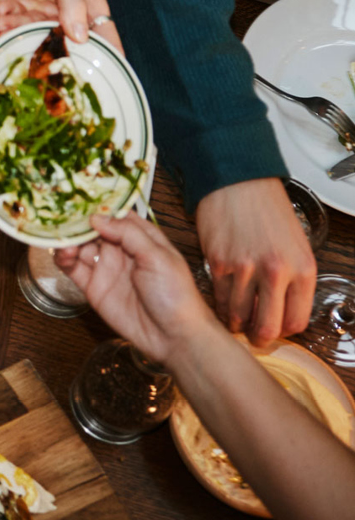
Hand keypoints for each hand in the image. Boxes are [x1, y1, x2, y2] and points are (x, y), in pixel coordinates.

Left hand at [0, 0, 114, 47]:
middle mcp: (65, 9)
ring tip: (3, 20)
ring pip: (34, 32)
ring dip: (18, 29)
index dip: (108, 52)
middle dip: (47, 44)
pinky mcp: (18, 8)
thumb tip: (81, 38)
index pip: (103, 30)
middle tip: (34, 50)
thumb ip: (70, 3)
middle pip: (64, 38)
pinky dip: (6, 20)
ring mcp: (40, 10)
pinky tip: (0, 10)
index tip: (110, 74)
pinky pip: (14, 24)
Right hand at [54, 213, 224, 367]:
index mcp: (141, 238)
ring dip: (68, 240)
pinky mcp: (93, 287)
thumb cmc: (175, 293)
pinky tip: (62, 255)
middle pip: (93, 228)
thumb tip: (96, 218)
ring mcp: (106, 268)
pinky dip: (63, 259)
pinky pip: (73, 268)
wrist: (173, 336)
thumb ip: (127, 234)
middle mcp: (121, 250)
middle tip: (61, 217)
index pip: (116, 215)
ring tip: (63, 241)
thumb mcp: (157, 257)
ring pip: (79, 246)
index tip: (79, 197)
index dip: (98, 206)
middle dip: (77, 222)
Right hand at [196, 177, 315, 345]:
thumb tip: (281, 305)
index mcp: (302, 269)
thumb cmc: (267, 208)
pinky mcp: (218, 263)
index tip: (275, 330)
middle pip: (267, 326)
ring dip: (235, 322)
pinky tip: (221, 302)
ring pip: (238, 316)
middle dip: (259, 338)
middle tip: (253, 337)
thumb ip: (292, 277)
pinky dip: (219, 304)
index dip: (284, 331)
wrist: (238, 181)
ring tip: (234, 320)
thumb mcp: (296, 244)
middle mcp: (276, 272)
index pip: (296, 321)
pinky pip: (219, 297)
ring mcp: (245, 269)